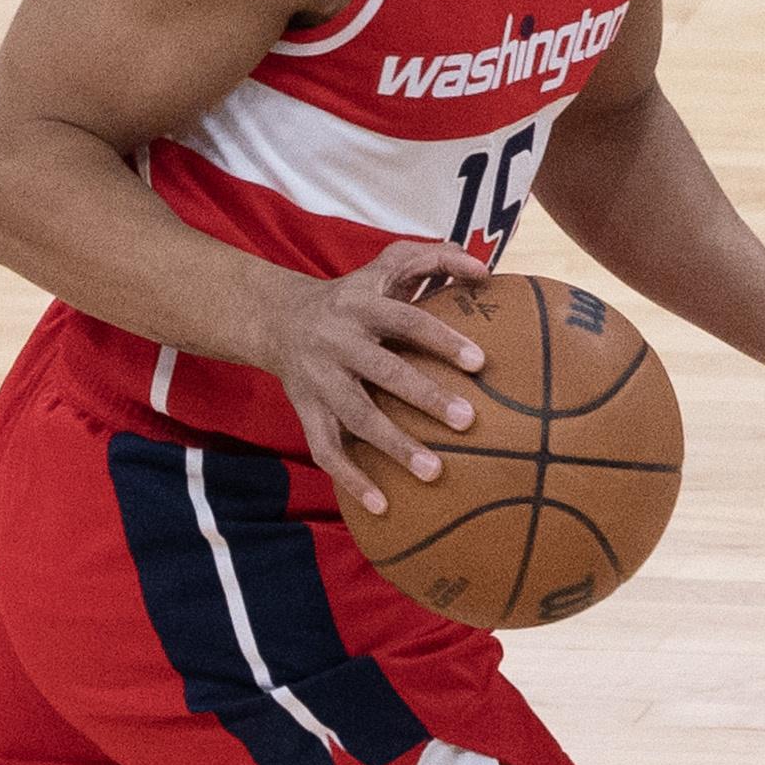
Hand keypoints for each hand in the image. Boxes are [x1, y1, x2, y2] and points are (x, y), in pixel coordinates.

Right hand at [264, 241, 493, 512]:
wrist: (278, 319)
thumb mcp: (386, 264)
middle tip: (469, 420)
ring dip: (394, 446)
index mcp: (362, 304)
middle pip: (383, 371)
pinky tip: (382, 506)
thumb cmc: (354, 293)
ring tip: (435, 472)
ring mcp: (319, 379)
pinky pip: (326, 449)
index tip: (479, 362)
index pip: (406, 319)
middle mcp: (338, 341)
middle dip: (425, 396)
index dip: (441, 339)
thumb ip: (435, 258)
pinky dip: (351, 480)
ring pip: (357, 416)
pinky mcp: (305, 410)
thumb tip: (486, 270)